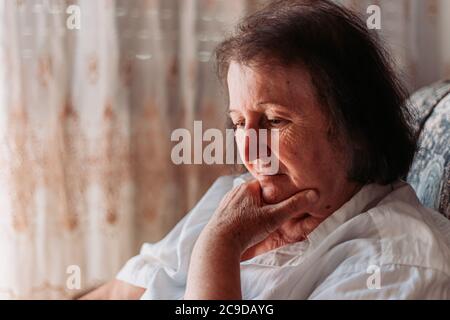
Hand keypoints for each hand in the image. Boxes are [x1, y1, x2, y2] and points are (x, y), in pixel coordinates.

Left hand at [204, 179, 319, 252]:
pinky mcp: (222, 215)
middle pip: (258, 193)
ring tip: (264, 220)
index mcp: (248, 187)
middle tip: (278, 212)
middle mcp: (236, 192)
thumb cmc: (245, 229)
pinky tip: (248, 225)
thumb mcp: (274, 217)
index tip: (288, 197)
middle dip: (269, 201)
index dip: (280, 190)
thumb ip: (294, 206)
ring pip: (247, 202)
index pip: (269, 183)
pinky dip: (244, 217)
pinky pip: (237, 212)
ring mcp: (227, 203)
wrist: (218, 244)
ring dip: (256, 209)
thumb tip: (314, 194)